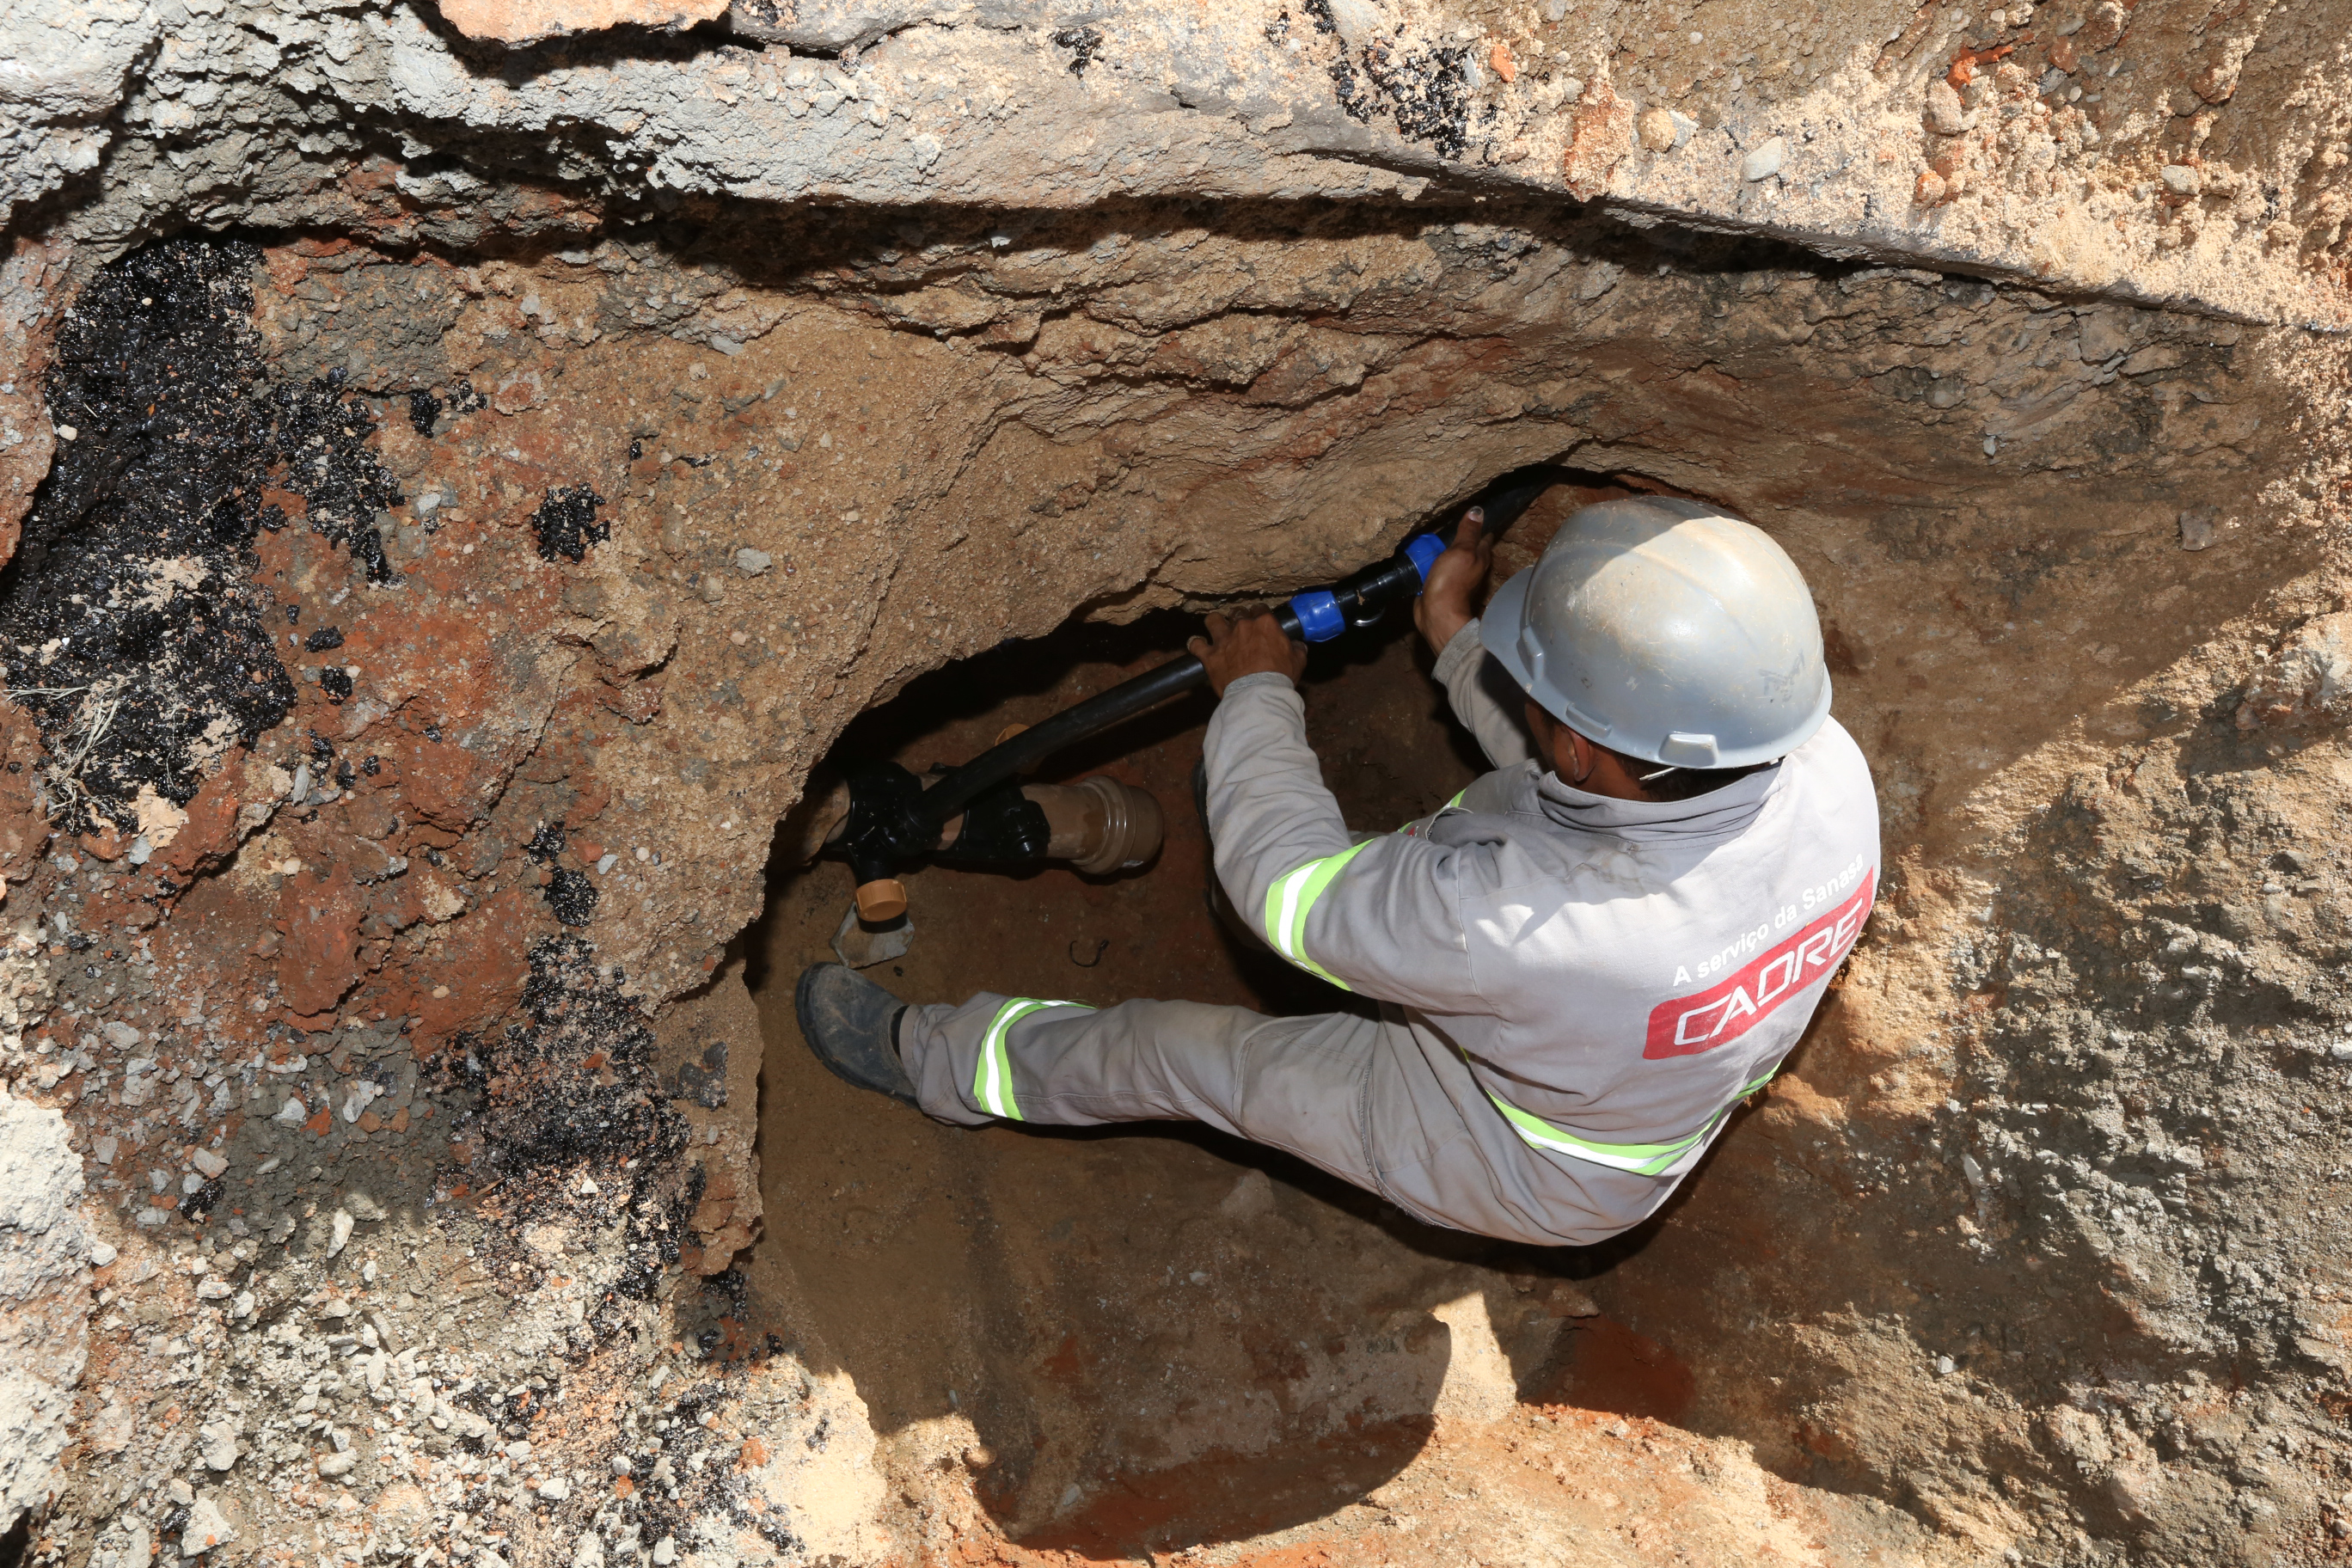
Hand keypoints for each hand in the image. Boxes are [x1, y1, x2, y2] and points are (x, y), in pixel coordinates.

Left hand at [1188, 610, 1307, 696]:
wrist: (1259, 694)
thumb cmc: (1280, 677)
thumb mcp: (1297, 661)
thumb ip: (1297, 649)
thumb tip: (1298, 646)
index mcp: (1264, 623)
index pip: (1260, 609)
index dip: (1259, 614)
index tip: (1260, 622)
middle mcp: (1242, 626)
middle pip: (1237, 612)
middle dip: (1239, 618)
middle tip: (1241, 629)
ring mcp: (1223, 640)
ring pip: (1213, 620)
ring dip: (1214, 623)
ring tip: (1216, 628)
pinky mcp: (1210, 656)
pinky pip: (1196, 644)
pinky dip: (1196, 645)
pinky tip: (1199, 646)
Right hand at [1413, 508, 1493, 652]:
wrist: (1436, 613)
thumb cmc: (1451, 581)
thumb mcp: (1461, 551)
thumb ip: (1468, 532)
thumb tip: (1478, 511)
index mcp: (1480, 556)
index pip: (1484, 536)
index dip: (1481, 525)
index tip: (1475, 512)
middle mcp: (1470, 565)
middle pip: (1468, 545)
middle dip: (1463, 534)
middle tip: (1452, 518)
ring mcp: (1454, 575)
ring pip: (1451, 555)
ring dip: (1445, 546)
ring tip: (1436, 532)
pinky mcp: (1439, 582)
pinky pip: (1437, 565)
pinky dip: (1433, 558)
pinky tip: (1425, 552)